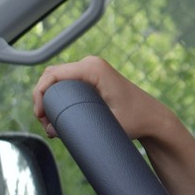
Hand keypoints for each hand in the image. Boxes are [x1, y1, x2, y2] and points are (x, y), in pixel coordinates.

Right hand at [32, 55, 171, 142]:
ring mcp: (92, 69)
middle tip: (45, 124)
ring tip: (51, 124)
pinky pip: (67, 82)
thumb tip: (52, 130)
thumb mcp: (107, 124)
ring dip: (49, 99)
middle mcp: (91, 64)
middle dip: (43, 99)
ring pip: (58, 80)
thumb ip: (78, 126)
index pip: (53, 75)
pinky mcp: (93, 77)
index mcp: (94, 68)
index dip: (40, 93)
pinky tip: (57, 114)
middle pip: (52, 76)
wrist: (154, 118)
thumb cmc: (137, 120)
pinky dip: (58, 96)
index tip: (40, 115)